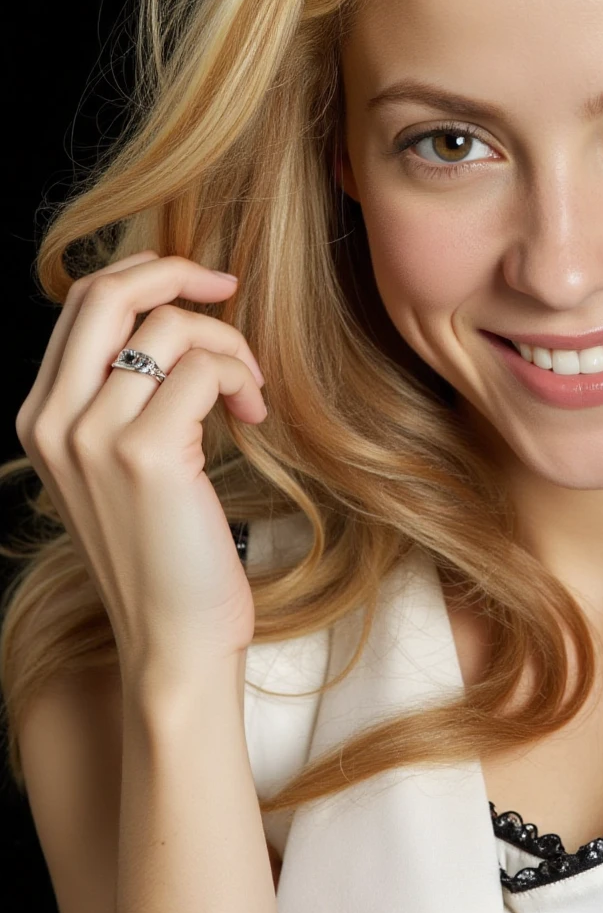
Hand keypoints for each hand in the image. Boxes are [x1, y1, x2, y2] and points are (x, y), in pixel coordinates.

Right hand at [16, 251, 267, 689]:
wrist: (173, 643)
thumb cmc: (165, 557)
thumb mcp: (122, 469)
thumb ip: (124, 399)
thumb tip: (173, 320)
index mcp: (41, 418)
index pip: (83, 303)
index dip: (148, 275)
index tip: (204, 286)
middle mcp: (52, 421)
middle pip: (106, 291)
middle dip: (176, 269)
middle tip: (229, 285)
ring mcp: (92, 436)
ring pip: (170, 328)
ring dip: (229, 346)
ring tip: (250, 392)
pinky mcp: (144, 454)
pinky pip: (204, 370)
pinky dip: (241, 379)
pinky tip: (252, 416)